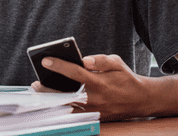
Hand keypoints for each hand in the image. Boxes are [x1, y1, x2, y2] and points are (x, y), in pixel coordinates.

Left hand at [31, 54, 153, 120]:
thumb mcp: (117, 63)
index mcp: (100, 82)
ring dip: (52, 101)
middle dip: (48, 89)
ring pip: (68, 108)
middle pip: (66, 95)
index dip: (59, 66)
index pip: (75, 73)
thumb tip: (85, 60)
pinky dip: (62, 108)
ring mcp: (95, 111)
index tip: (45, 60)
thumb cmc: (125, 78)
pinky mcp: (95, 118)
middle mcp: (96, 98)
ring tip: (39, 93)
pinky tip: (51, 101)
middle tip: (35, 84)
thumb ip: (100, 60)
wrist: (142, 100)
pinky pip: (75, 114)